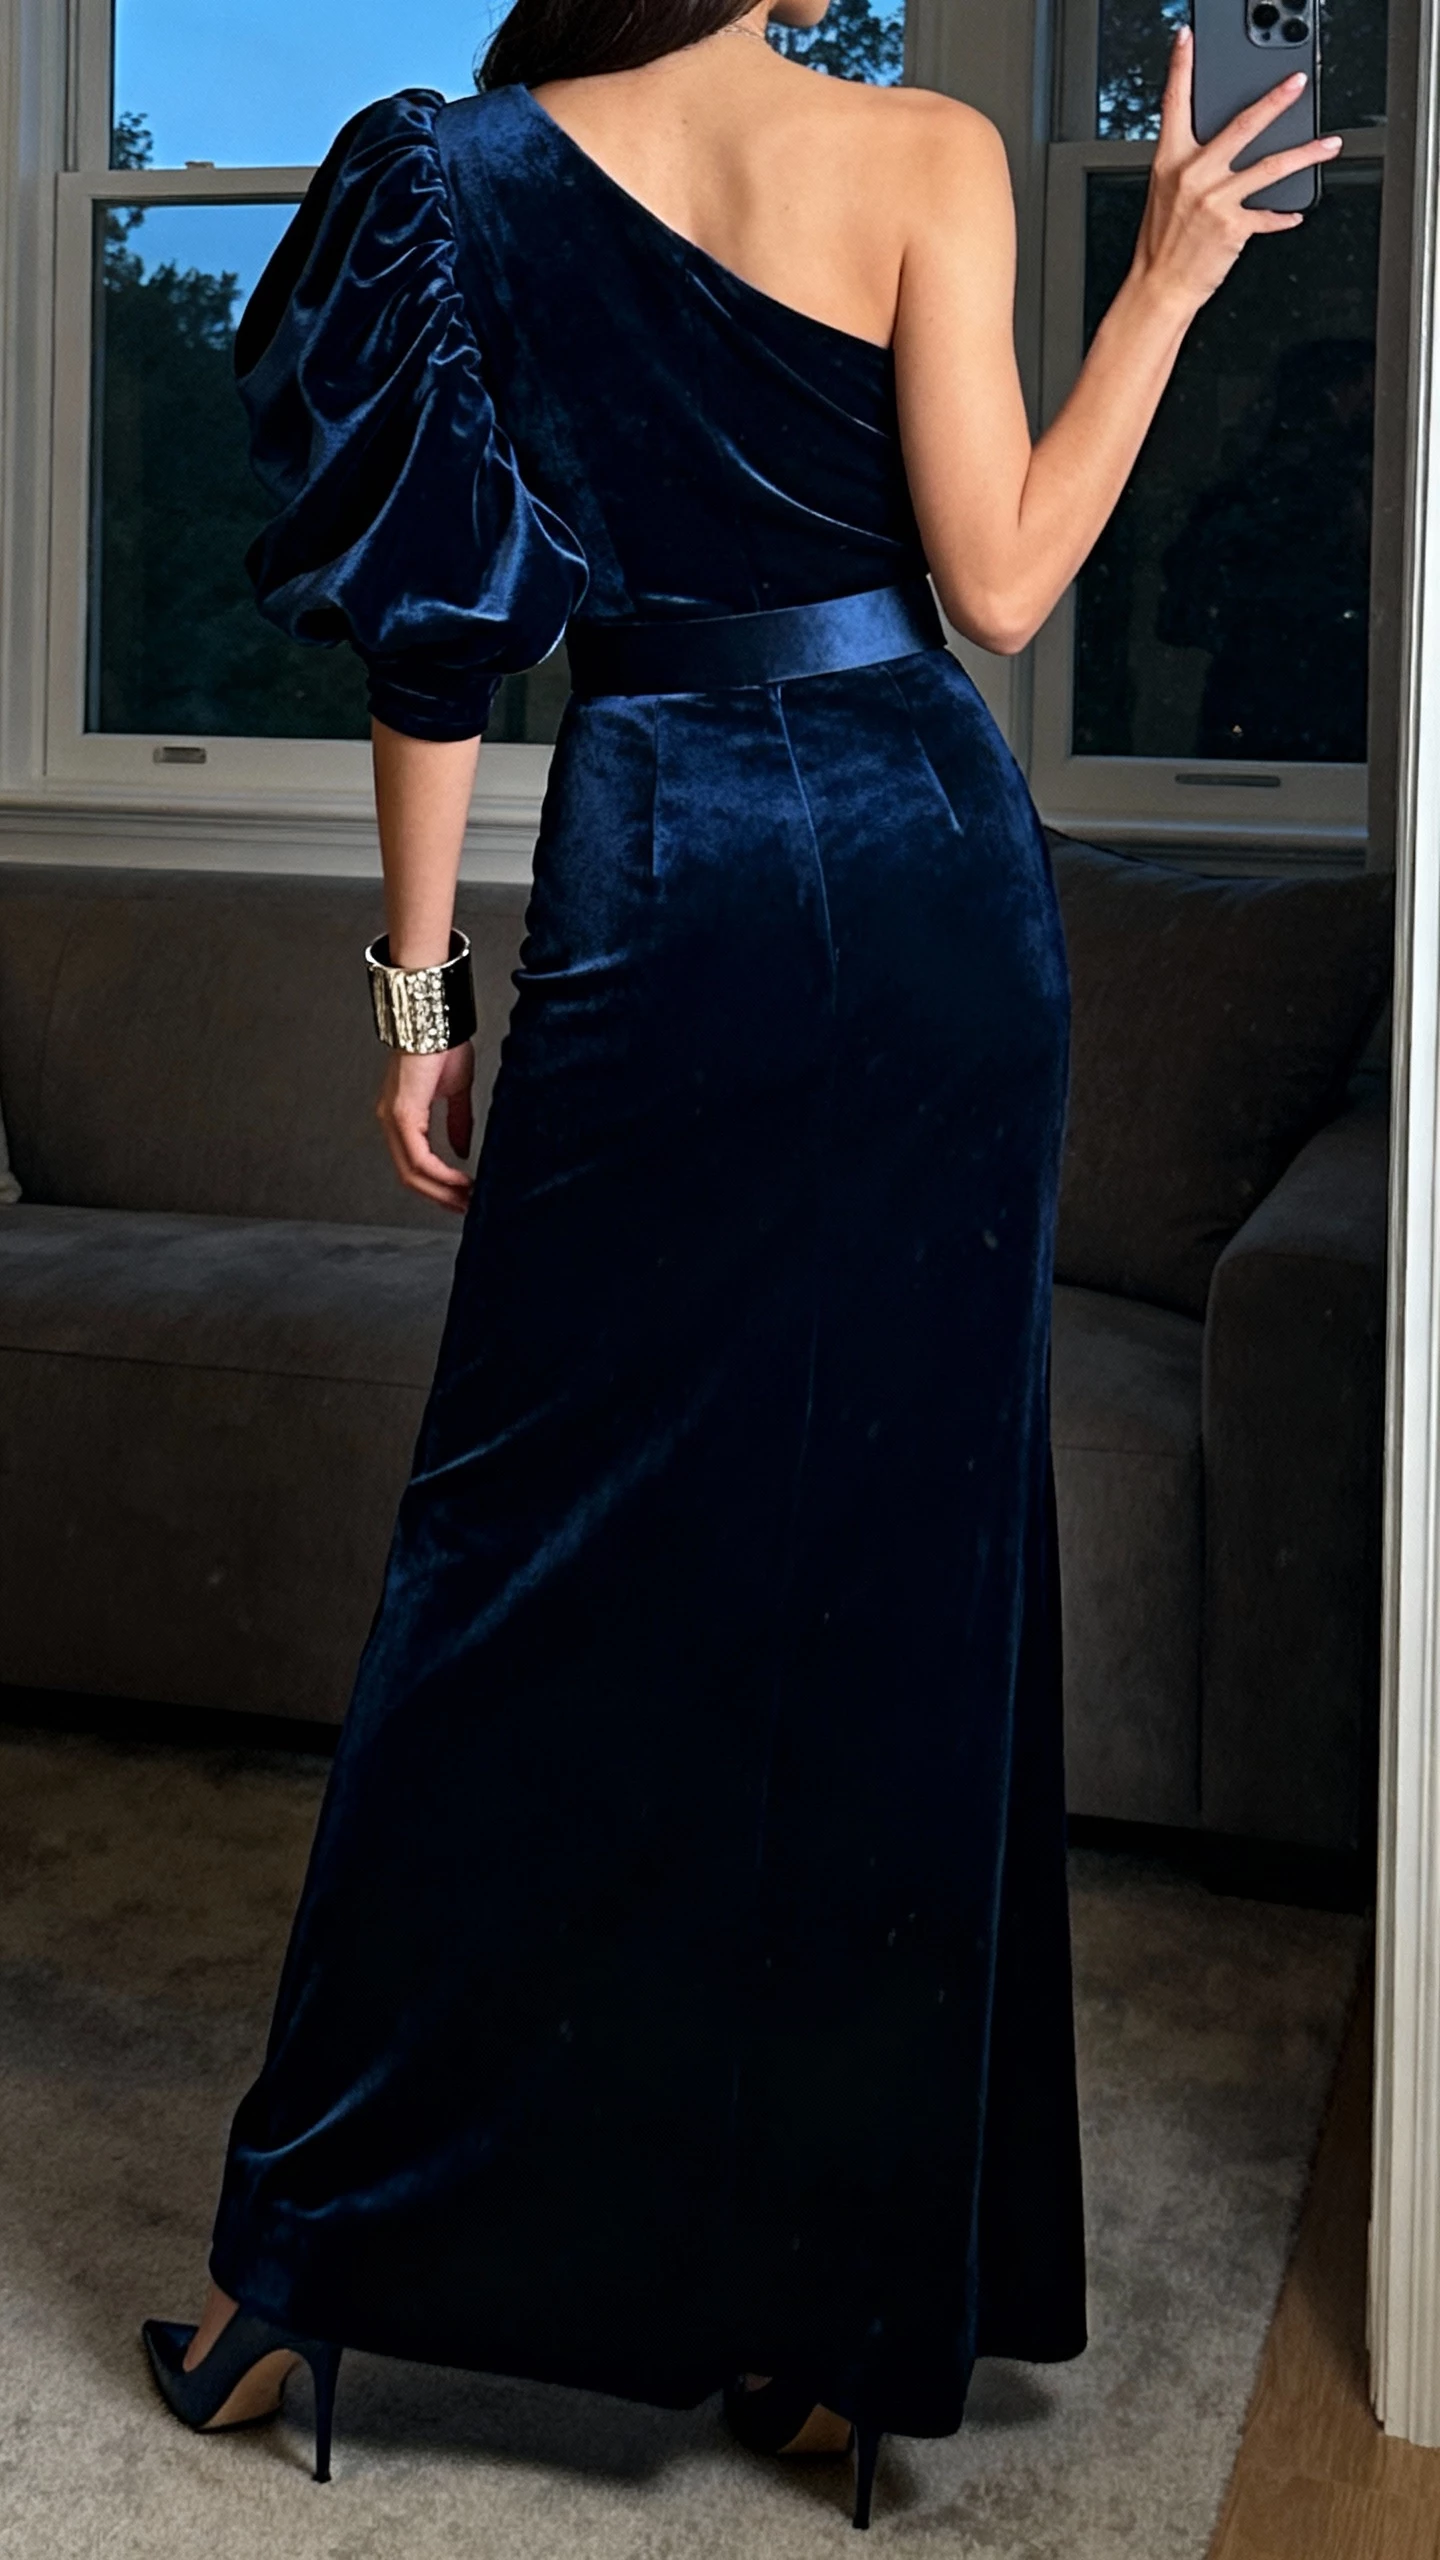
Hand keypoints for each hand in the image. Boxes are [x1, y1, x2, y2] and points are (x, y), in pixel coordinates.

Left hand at [377, 1040, 474, 1211]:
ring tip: (467, 1200)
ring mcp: (393, 1119)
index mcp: (401, 1115)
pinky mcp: (402, 1115)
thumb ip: (457, 1123)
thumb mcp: (455, 1092)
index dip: (437, 1186)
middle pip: (409, 1176)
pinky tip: (461, 1182)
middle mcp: (390, 1121)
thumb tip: (461, 1151)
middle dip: (440, 1197)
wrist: (436, 1018)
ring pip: (411, 1173)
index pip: (413, 1164)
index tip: (464, 1196)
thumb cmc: (442, 1044)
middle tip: (467, 1207)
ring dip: (441, 1192)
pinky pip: (420, 1158)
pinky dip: (441, 1175)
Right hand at [1133, 26, 1342, 315]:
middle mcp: (1194, 174)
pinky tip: (1294, 213)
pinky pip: (1268, 215)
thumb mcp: (1165, 193)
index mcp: (1170, 161)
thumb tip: (1225, 146)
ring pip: (1271, 167)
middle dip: (1276, 101)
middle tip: (1297, 84)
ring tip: (1329, 145)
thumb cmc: (1161, 243)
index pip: (1174, 104)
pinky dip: (1283, 216)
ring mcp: (1215, 199)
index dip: (1180, 67)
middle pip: (1243, 125)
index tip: (1188, 40)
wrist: (1160, 287)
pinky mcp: (1233, 226)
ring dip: (1306, 153)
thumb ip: (1190, 163)